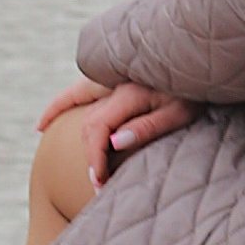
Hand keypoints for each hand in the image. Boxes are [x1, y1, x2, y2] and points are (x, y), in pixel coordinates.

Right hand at [35, 78, 199, 191]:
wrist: (201, 59)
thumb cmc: (196, 89)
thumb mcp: (181, 113)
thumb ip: (147, 127)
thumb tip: (114, 143)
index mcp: (129, 92)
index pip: (98, 128)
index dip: (94, 158)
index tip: (100, 182)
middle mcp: (115, 82)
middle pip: (89, 124)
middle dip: (91, 157)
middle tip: (101, 185)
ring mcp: (111, 78)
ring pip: (77, 107)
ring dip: (80, 139)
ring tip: (87, 168)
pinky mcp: (112, 79)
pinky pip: (78, 92)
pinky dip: (60, 107)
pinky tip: (44, 125)